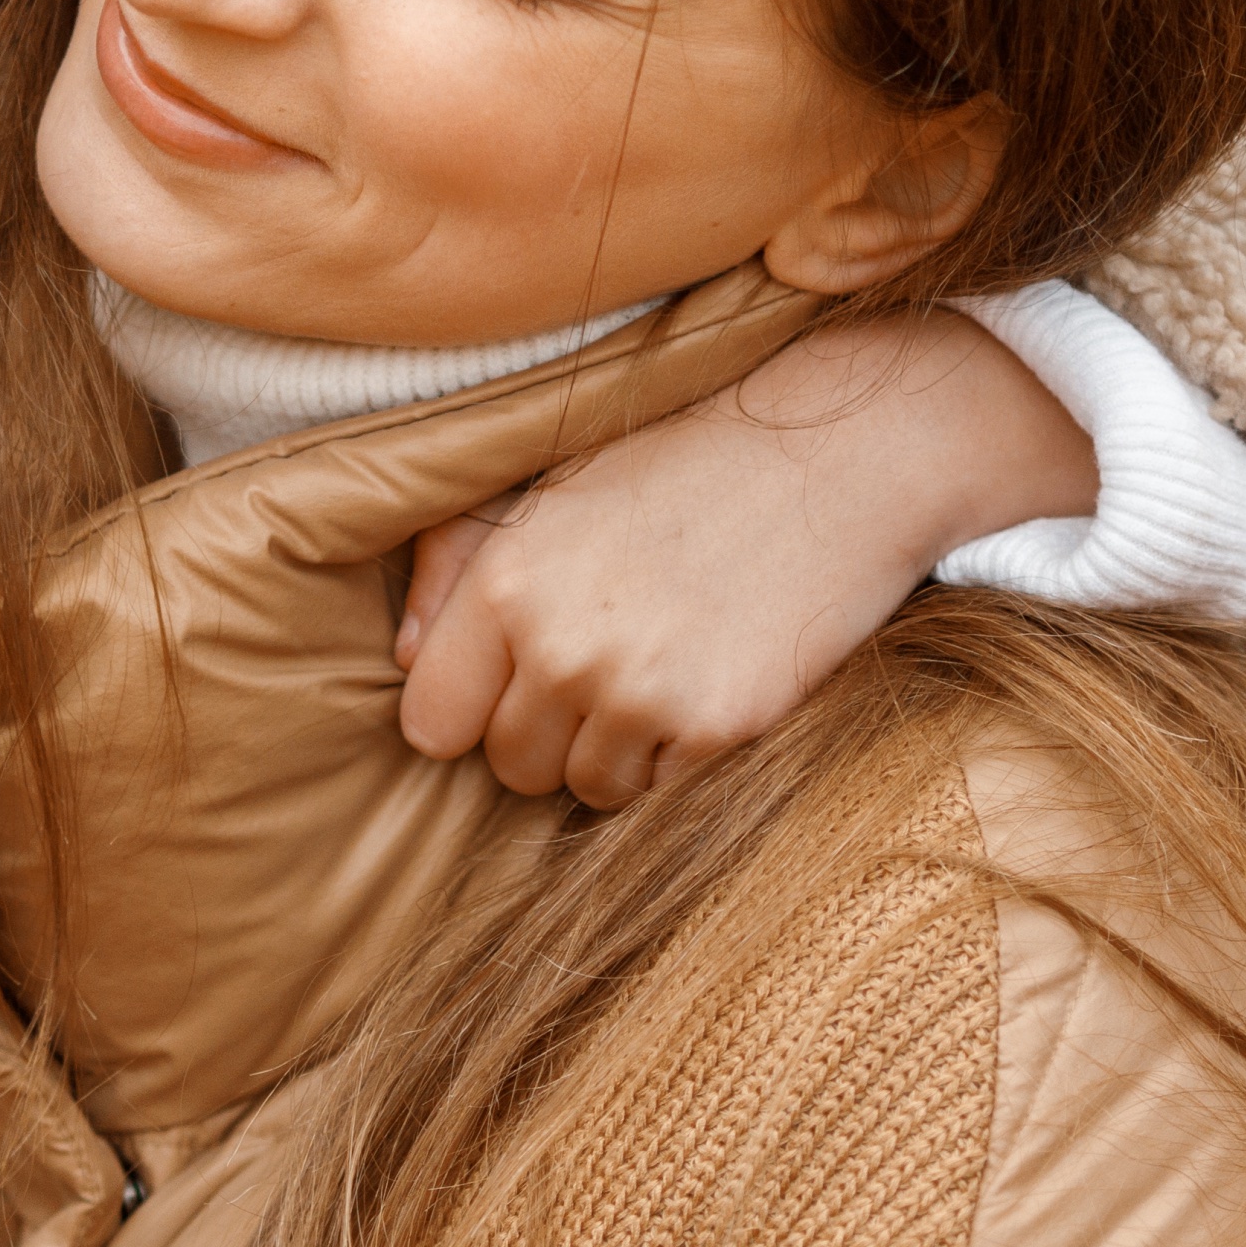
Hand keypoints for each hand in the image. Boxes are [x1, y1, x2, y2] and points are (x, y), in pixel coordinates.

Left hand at [394, 311, 1094, 806]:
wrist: (844, 454)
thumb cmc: (686, 458)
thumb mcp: (551, 481)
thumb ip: (455, 561)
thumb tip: (401, 659)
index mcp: (507, 582)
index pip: (430, 721)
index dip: (467, 706)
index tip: (507, 680)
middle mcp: (562, 647)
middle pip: (509, 765)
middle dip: (545, 728)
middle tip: (602, 659)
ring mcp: (643, 694)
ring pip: (585, 789)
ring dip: (611, 748)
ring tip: (655, 664)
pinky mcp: (719, 728)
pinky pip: (660, 791)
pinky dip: (676, 754)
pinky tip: (706, 674)